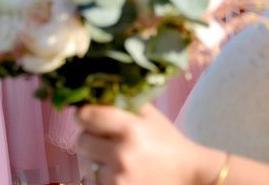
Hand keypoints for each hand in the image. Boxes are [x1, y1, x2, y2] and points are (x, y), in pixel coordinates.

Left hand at [77, 103, 216, 184]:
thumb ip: (125, 103)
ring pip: (86, 163)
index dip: (83, 113)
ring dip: (96, 159)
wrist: (187, 175)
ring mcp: (117, 178)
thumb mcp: (151, 116)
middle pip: (81, 140)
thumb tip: (97, 93)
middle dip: (90, 137)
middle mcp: (121, 154)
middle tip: (104, 137)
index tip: (85, 114)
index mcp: (131, 129)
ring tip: (116, 158)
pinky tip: (119, 172)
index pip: (88, 116)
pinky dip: (102, 176)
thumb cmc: (168, 143)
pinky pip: (94, 181)